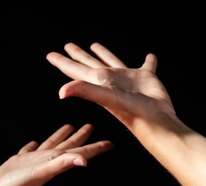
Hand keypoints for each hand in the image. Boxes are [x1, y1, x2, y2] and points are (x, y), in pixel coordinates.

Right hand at [0, 123, 112, 185]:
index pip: (81, 153)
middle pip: (70, 146)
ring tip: (69, 126)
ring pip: (52, 145)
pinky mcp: (20, 162)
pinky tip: (34, 142)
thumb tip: (84, 160)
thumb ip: (62, 163)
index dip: (97, 148)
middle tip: (92, 125)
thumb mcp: (43, 171)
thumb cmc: (20, 185)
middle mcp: (49, 161)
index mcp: (57, 162)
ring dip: (61, 136)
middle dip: (82, 137)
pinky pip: (30, 151)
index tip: (111, 143)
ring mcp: (35, 162)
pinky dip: (33, 145)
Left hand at [46, 43, 175, 133]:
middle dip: (78, 55)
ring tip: (95, 45)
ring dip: (103, 54)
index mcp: (99, 82)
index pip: (75, 70)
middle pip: (89, 64)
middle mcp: (111, 80)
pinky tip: (150, 56)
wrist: (155, 120)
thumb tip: (61, 92)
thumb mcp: (105, 97)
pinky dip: (149, 60)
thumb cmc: (131, 111)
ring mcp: (128, 79)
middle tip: (68, 46)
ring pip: (112, 61)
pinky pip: (146, 65)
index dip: (62, 62)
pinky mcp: (146, 78)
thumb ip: (84, 91)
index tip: (50, 55)